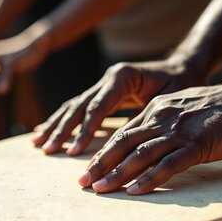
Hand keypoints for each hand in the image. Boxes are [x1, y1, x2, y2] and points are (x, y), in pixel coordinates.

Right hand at [32, 59, 204, 155]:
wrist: (183, 68)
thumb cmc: (180, 84)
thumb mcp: (168, 99)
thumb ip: (145, 116)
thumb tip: (127, 142)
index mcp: (121, 77)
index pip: (98, 107)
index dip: (84, 131)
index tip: (74, 152)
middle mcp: (107, 78)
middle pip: (79, 106)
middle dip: (62, 130)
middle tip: (47, 150)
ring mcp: (102, 85)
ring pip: (73, 106)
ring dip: (55, 126)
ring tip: (38, 144)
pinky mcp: (102, 93)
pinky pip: (77, 108)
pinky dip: (61, 121)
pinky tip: (44, 131)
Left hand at [78, 81, 221, 194]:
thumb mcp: (185, 110)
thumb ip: (166, 124)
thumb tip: (152, 143)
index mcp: (157, 110)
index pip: (122, 133)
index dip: (103, 153)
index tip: (88, 170)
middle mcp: (162, 118)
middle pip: (123, 143)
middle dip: (100, 164)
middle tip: (82, 184)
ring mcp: (179, 131)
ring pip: (140, 154)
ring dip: (117, 173)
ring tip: (100, 190)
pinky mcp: (197, 144)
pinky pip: (169, 164)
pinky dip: (150, 179)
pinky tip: (136, 191)